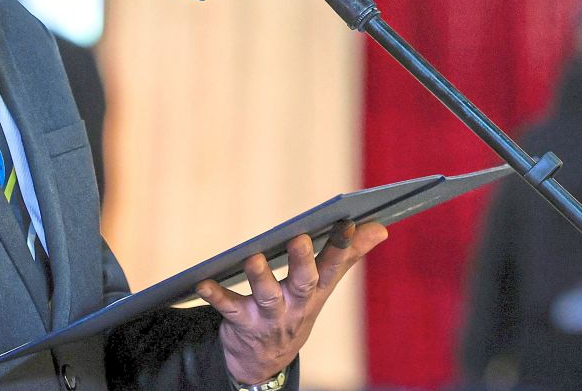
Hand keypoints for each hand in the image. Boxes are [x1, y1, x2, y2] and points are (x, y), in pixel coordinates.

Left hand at [197, 220, 386, 383]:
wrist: (266, 360)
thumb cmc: (297, 308)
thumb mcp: (324, 286)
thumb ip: (349, 254)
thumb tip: (380, 227)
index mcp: (317, 291)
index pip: (334, 267)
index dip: (342, 246)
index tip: (348, 222)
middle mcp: (296, 305)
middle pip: (302, 282)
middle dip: (302, 262)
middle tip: (299, 238)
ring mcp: (269, 316)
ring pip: (266, 296)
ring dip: (260, 277)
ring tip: (254, 258)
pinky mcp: (241, 322)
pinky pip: (228, 307)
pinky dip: (215, 295)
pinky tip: (202, 282)